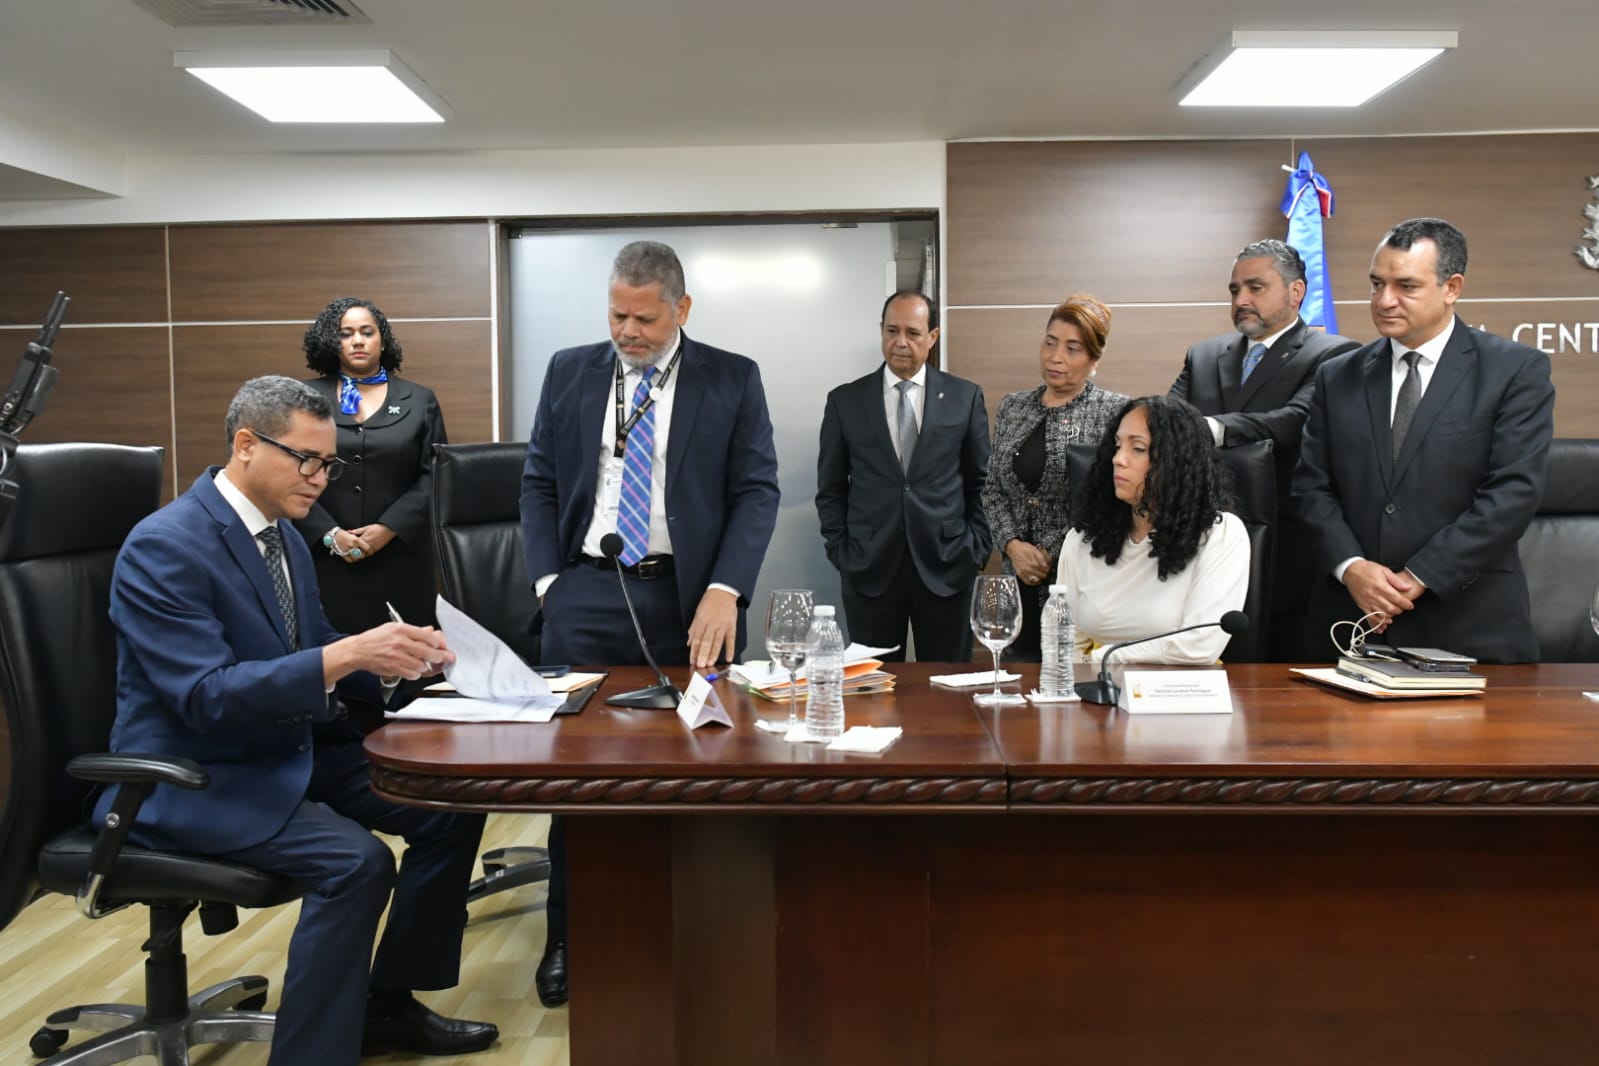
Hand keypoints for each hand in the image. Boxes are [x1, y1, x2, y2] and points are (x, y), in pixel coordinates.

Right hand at [325, 622, 453, 684]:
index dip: (438, 643)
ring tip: (422, 663)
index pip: (428, 636)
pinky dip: (416, 674)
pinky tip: (414, 670)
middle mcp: (400, 642)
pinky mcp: (393, 668)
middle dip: (440, 656)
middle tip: (445, 658)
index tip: (442, 646)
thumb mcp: (394, 628)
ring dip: (425, 666)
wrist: (358, 650)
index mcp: (402, 630)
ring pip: (421, 665)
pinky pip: (412, 674)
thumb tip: (430, 631)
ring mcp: (396, 656)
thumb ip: (414, 631)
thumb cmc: (376, 638)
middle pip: (428, 652)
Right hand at [331, 527, 372, 563]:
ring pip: (356, 558)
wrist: (334, 536)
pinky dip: (352, 560)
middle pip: (362, 555)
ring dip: (358, 558)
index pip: (367, 548)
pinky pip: (350, 560)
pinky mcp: (342, 554)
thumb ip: (361, 540)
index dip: (370, 551)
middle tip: (364, 554)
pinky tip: (353, 557)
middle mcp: (352, 546)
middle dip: (364, 555)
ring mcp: (347, 550)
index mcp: (356, 540)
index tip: (370, 552)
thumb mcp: (354, 535)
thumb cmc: (345, 535)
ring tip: (358, 556)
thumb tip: (367, 546)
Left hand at [347, 524, 395, 558]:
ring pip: (364, 554)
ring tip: (357, 553)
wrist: (387, 530)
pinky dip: (366, 554)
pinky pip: (369, 554)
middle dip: (354, 552)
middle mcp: (367, 544)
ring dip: (360, 554)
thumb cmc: (377, 528)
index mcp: (363, 538)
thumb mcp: (366, 527)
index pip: (354, 545)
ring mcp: (372, 547)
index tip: (348, 546)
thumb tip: (349, 532)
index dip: (351, 546)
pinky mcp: (376, 549)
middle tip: (351, 551)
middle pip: (358, 551)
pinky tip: (364, 552)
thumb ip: (357, 531)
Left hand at [687, 588, 737, 668]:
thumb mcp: (698, 612)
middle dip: (703, 655)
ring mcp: (723, 626)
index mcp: (702, 621)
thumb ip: (694, 628)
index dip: (694, 651)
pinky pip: (731, 640)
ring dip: (714, 654)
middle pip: (707, 642)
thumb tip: (689, 642)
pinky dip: (730, 650)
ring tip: (710, 663)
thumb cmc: (710, 601)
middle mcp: (712, 624)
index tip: (692, 660)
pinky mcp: (732, 626)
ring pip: (718, 643)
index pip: (697, 639)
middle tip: (701, 665)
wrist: (723, 591)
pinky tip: (728, 658)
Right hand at [1004, 539, 1051, 585]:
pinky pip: (1028, 582)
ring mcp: (1024, 572)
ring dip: (1041, 577)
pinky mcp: (1020, 574)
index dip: (1049, 568)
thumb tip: (1046, 565)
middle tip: (1045, 570)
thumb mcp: (1035, 549)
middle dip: (1045, 573)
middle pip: (1042, 575)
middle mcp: (1029, 568)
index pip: (1046, 570)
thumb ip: (1041, 557)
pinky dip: (1033, 583)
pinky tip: (1036, 580)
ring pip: (1037, 580)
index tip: (1049, 567)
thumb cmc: (1024, 548)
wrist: (1013, 549)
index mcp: (1034, 562)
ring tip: (1041, 574)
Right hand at [1343, 560, 1421, 630]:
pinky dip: (1377, 623)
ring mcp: (1367, 602)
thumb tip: (1407, 587)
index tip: (1410, 606)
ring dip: (1390, 618)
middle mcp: (1374, 596)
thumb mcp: (1384, 570)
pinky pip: (1370, 618)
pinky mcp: (1362, 606)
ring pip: (1381, 615)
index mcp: (1381, 586)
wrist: (1351, 570)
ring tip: (1393, 615)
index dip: (1406, 604)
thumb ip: (1396, 580)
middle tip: (1401, 608)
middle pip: (1391, 609)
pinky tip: (1382, 624)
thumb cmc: (1366, 569)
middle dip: (1399, 611)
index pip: (1397, 599)